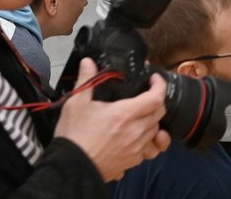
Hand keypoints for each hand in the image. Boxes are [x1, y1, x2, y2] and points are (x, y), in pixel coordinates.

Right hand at [54, 58, 170, 181]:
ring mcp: (136, 148)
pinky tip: (134, 138)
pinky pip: (148, 150)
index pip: (156, 97)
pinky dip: (146, 142)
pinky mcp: (132, 162)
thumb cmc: (73, 136)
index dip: (160, 85)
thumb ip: (86, 80)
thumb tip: (88, 62)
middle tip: (145, 97)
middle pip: (159, 113)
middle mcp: (135, 131)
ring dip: (151, 122)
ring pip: (156, 131)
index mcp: (125, 114)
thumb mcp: (76, 104)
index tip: (154, 79)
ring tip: (139, 117)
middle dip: (156, 102)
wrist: (69, 168)